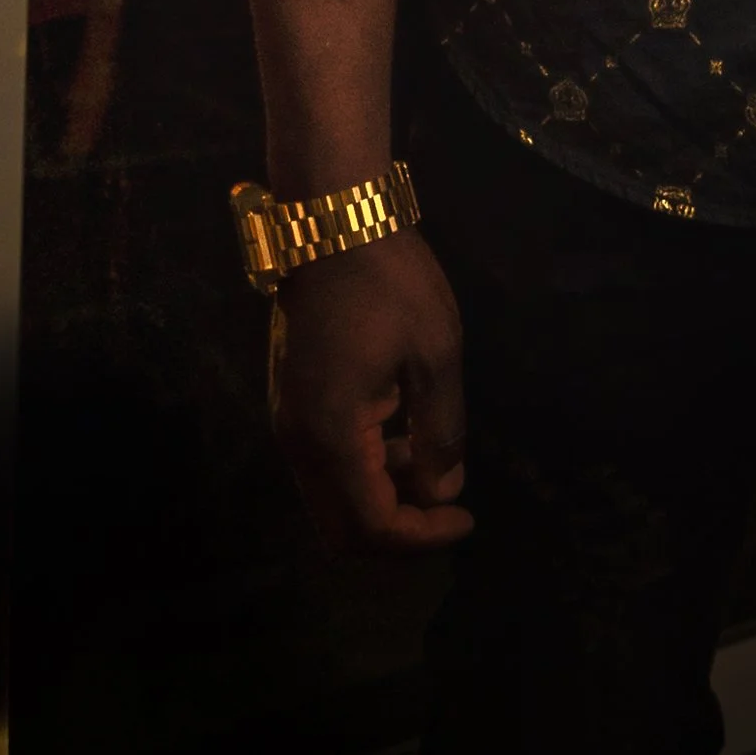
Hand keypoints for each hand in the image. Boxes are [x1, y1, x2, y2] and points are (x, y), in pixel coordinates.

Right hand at [268, 229, 471, 549]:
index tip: (467, 517)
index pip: (373, 525)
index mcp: (332, 435)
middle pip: (340, 528)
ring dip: (379, 498)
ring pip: (329, 497)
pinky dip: (362, 469)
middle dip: (397, 531)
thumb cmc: (390, 282)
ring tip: (431, 464)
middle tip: (446, 509)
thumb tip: (443, 489)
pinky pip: (324, 462)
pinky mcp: (291, 398)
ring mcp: (288, 420)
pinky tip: (401, 435)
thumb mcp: (435, 353)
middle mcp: (298, 442)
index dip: (422, 536)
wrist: (332, 219)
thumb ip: (441, 431)